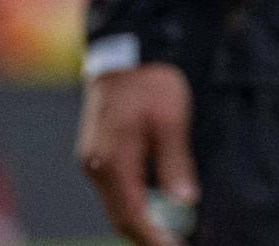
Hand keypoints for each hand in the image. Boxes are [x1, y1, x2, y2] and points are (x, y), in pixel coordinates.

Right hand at [79, 61, 197, 245]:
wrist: (122, 52)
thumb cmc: (149, 83)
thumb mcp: (171, 120)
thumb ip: (175, 164)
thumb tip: (186, 202)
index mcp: (114, 162)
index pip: (133, 215)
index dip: (155, 238)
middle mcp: (96, 167)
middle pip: (119, 217)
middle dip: (146, 236)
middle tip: (174, 244)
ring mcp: (92, 160)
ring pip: (114, 206)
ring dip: (139, 222)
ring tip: (168, 232)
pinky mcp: (95, 153)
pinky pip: (113, 190)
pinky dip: (132, 204)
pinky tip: (153, 206)